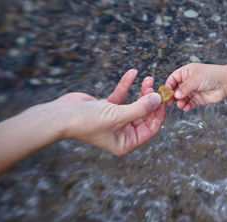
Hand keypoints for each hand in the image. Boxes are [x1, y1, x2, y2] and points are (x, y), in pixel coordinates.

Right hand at [50, 69, 165, 155]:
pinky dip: (126, 85)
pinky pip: (121, 96)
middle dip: (150, 100)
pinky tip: (132, 73)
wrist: (62, 115)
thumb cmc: (89, 121)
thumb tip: (158, 99)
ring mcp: (115, 120)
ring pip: (134, 104)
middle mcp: (122, 133)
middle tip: (156, 86)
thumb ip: (141, 108)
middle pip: (144, 115)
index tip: (163, 98)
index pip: (151, 128)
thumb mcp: (119, 116)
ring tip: (148, 79)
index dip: (159, 113)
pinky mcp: (107, 109)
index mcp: (127, 143)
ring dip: (141, 92)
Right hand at [165, 63, 226, 111]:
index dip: (168, 85)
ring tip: (181, 105)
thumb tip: (176, 95)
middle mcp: (188, 82)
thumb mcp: (196, 79)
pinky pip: (190, 104)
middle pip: (176, 90)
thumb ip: (185, 87)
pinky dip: (187, 106)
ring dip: (180, 102)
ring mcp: (193, 91)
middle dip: (173, 96)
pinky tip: (186, 108)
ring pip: (182, 98)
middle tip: (169, 102)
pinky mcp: (198, 99)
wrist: (226, 83)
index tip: (166, 93)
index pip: (173, 79)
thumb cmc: (212, 75)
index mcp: (186, 73)